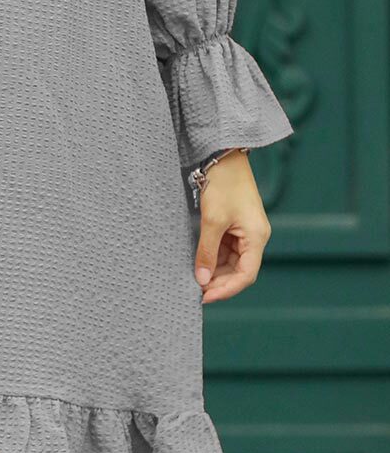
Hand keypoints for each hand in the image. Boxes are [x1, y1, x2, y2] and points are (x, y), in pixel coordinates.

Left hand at [193, 149, 271, 303]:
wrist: (223, 154)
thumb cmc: (222, 184)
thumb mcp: (212, 220)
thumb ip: (207, 251)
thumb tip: (201, 279)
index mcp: (257, 237)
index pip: (245, 275)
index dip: (226, 289)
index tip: (205, 297)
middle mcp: (255, 237)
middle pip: (239, 270)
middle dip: (219, 282)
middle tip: (196, 291)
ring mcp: (245, 231)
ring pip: (231, 261)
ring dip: (215, 270)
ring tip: (195, 279)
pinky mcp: (235, 224)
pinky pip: (226, 248)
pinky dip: (213, 257)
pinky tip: (199, 263)